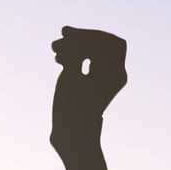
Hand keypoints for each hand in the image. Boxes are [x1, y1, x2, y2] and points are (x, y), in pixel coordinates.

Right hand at [50, 26, 126, 148]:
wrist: (74, 135)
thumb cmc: (72, 109)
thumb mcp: (71, 78)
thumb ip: (74, 55)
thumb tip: (73, 38)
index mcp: (116, 72)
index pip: (108, 42)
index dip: (90, 34)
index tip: (69, 34)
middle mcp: (115, 74)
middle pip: (103, 44)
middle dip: (82, 37)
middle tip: (61, 34)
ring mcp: (106, 78)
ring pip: (95, 52)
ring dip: (76, 46)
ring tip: (54, 48)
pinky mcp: (95, 83)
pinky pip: (90, 61)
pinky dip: (76, 56)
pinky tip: (58, 58)